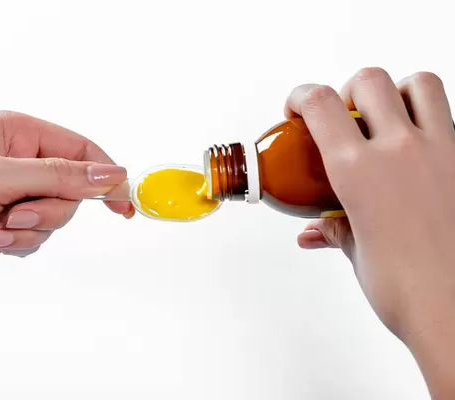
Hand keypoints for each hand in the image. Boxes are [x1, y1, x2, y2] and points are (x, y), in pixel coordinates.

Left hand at [0, 111, 133, 303]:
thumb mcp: (1, 175)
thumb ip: (61, 177)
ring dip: (22, 230)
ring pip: (52, 220)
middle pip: (69, 192)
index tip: (124, 204)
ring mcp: (10, 195)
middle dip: (45, 211)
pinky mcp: (2, 225)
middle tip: (17, 214)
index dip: (105, 177)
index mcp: (17, 133)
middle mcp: (17, 162)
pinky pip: (32, 240)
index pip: (80, 151)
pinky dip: (9, 243)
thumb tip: (111, 175)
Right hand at [289, 68, 454, 397]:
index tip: (296, 108)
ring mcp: (441, 151)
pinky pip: (451, 118)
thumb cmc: (406, 291)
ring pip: (420, 83)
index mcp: (357, 171)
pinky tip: (421, 151)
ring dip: (398, 92)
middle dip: (348, 90)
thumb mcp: (358, 254)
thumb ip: (338, 230)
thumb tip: (320, 229)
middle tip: (343, 116)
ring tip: (387, 119)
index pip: (320, 104)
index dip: (300, 96)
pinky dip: (432, 119)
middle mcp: (400, 150)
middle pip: (370, 80)